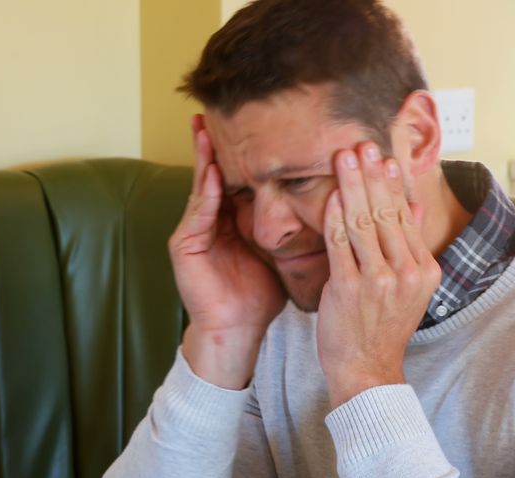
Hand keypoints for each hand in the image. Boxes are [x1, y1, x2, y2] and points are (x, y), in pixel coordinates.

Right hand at [168, 115, 286, 388]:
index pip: (235, 178)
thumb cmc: (261, 294)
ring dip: (203, 159)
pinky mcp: (184, 247)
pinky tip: (214, 174)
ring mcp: (193, 232)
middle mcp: (210, 221)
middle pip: (213, 173)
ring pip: (202, 187)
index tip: (249, 121)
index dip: (240, 152)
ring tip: (205, 130)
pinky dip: (206, 193)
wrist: (239, 330)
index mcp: (231, 220)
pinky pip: (198, 213)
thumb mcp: (281, 250)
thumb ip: (290, 224)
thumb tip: (330, 199)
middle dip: (212, 144)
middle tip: (211, 109)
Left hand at [316, 143, 440, 407]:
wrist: (367, 370)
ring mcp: (378, 280)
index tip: (384, 157)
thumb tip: (413, 204)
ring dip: (353, 185)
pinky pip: (341, 243)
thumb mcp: (409, 287)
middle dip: (373, 174)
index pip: (406, 216)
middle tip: (362, 144)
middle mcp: (406, 272)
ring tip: (344, 157)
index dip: (392, 183)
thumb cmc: (381, 326)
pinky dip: (336, 216)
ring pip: (364, 222)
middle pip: (387, 212)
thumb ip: (409, 245)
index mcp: (424, 269)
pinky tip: (332, 195)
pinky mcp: (348, 288)